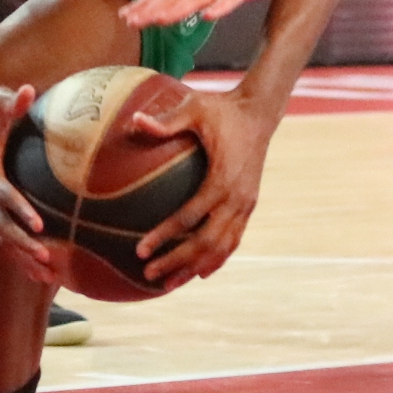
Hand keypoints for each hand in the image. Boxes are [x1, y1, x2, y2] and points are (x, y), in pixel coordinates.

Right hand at [0, 80, 52, 281]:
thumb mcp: (2, 99)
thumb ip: (15, 99)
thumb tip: (26, 90)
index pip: (0, 190)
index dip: (18, 207)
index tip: (39, 224)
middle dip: (21, 242)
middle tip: (46, 256)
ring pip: (2, 236)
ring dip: (22, 256)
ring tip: (46, 273)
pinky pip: (6, 236)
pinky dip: (21, 255)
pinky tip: (41, 273)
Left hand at [130, 86, 273, 287]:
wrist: (259, 113)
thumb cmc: (222, 110)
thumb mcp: (195, 108)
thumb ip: (166, 120)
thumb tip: (133, 120)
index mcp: (223, 179)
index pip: (191, 216)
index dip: (165, 235)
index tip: (141, 250)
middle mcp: (237, 198)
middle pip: (206, 242)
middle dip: (177, 261)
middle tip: (148, 273)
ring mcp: (245, 205)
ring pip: (221, 247)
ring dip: (194, 267)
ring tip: (168, 284)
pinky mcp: (248, 206)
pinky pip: (233, 240)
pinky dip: (216, 259)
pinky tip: (198, 272)